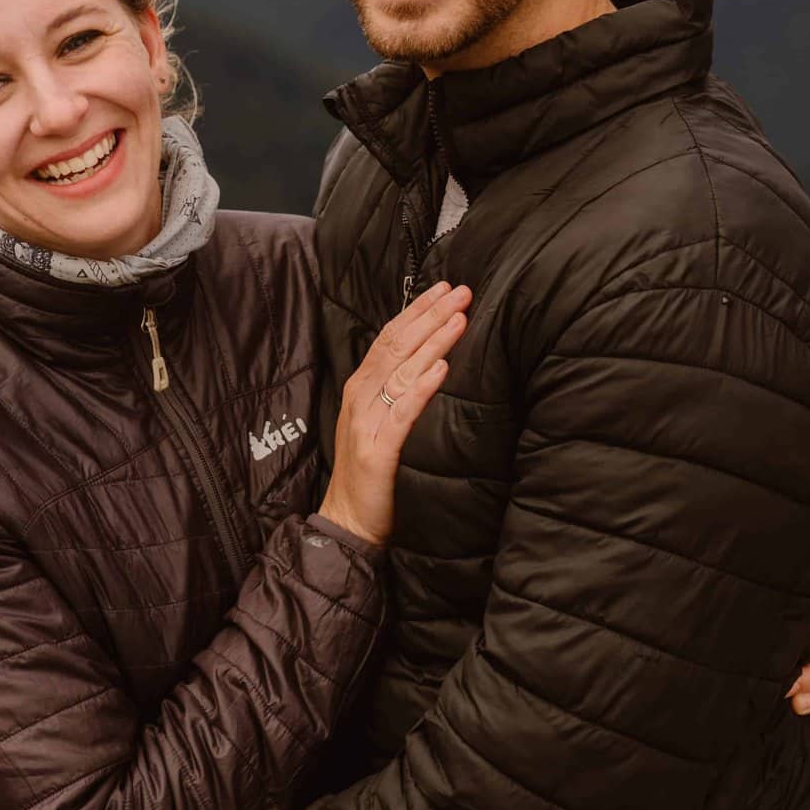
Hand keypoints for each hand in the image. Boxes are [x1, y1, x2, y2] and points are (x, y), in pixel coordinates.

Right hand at [321, 283, 471, 544]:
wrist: (347, 522)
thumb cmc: (372, 474)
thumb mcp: (382, 423)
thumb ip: (399, 392)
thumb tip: (432, 361)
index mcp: (361, 388)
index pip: (390, 337)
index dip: (417, 310)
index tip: (445, 288)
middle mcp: (360, 397)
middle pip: (396, 344)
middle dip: (430, 315)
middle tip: (462, 290)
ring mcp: (366, 421)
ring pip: (401, 370)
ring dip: (433, 341)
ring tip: (460, 318)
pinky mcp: (377, 449)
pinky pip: (402, 411)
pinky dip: (421, 387)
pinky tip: (441, 368)